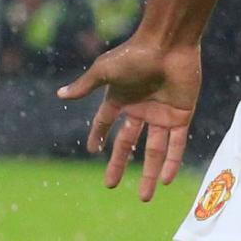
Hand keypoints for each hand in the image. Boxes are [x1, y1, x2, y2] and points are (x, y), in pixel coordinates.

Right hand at [56, 34, 201, 199]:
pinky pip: (176, 144)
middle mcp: (141, 108)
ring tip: (144, 197)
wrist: (169, 44)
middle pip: (128, 143)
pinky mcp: (181, 115)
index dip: (98, 135)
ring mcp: (161, 113)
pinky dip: (172, 162)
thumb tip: (60, 95)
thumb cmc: (135, 53)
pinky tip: (165, 180)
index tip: (92, 151)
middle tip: (110, 186)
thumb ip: (85, 86)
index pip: (105, 122)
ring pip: (154, 150)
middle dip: (119, 164)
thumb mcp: (105, 71)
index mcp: (120, 97)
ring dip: (149, 173)